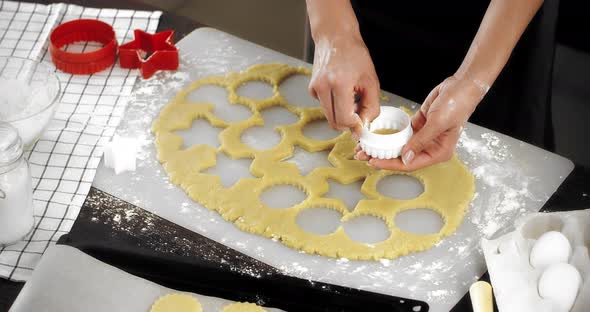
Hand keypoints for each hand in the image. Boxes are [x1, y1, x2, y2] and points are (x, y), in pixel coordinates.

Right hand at [309, 35, 379, 137]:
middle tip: (358, 111)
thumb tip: (365, 125)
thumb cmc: (355, 55)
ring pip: (329, 116)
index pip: (344, 119)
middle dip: (348, 122)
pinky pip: (324, 106)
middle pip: (334, 122)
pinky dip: (334, 105)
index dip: (355, 125)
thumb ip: (371, 106)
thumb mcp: (371, 80)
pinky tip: (340, 91)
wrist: (335, 37)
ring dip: (341, 114)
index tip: (363, 123)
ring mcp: (315, 88)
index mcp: (340, 84)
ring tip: (351, 99)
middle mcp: (323, 87)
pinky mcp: (312, 88)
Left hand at [355, 75, 488, 170]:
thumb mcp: (437, 123)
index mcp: (438, 152)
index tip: (374, 162)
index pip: (410, 163)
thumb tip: (405, 157)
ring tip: (364, 147)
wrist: (461, 86)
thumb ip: (420, 141)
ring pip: (399, 146)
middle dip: (382, 157)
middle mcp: (430, 147)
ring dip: (383, 147)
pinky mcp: (418, 126)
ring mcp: (423, 137)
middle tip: (362, 156)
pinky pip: (400, 133)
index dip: (391, 164)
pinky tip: (376, 136)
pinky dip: (388, 135)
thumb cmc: (456, 105)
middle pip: (402, 157)